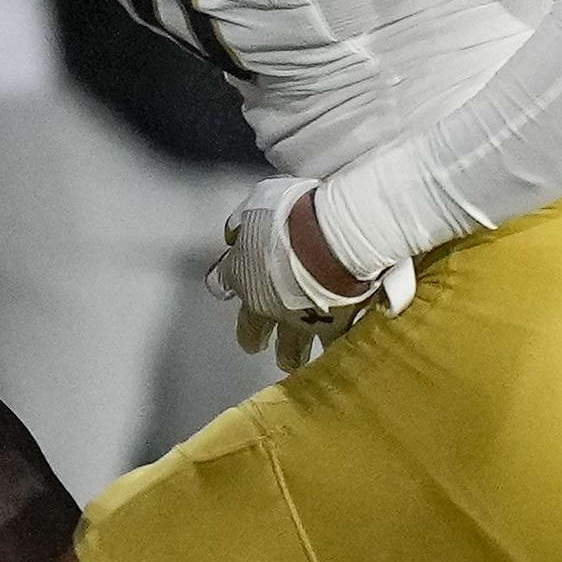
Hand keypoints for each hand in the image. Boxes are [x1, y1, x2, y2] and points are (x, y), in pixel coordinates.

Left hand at [208, 177, 414, 371]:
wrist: (331, 240)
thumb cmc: (293, 216)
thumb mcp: (258, 202)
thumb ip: (244, 220)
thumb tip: (234, 230)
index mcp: (243, 274)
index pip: (222, 282)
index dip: (225, 281)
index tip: (227, 283)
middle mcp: (265, 306)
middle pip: (251, 332)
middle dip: (252, 338)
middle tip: (255, 343)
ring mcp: (298, 323)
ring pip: (290, 351)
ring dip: (291, 354)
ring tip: (294, 359)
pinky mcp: (332, 331)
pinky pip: (332, 346)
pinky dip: (335, 347)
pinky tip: (339, 351)